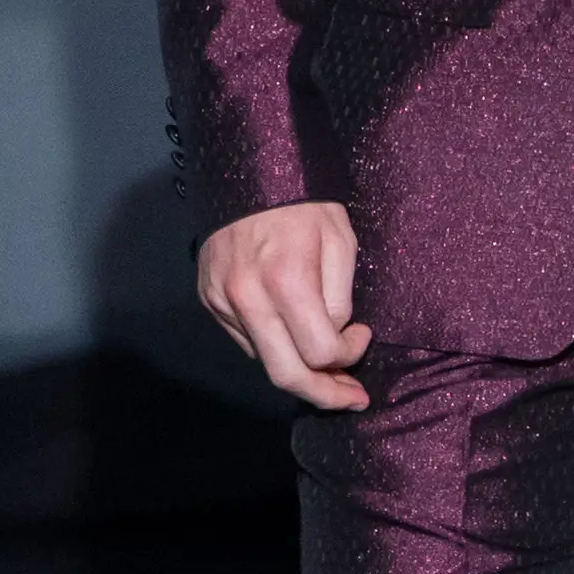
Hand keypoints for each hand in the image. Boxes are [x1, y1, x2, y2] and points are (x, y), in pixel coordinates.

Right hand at [195, 200, 369, 410]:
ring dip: (298, 374)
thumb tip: (336, 335)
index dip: (349, 354)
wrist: (249, 175)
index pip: (319, 351)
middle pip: (285, 374)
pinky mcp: (209, 301)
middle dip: (324, 394)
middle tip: (350, 399)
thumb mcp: (340, 239)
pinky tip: (294, 340)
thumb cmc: (305, 204)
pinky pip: (246, 341)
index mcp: (286, 280)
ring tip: (329, 375)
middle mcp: (248, 299)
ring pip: (263, 361)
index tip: (363, 336)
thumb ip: (339, 294)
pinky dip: (273, 348)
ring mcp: (224, 303)